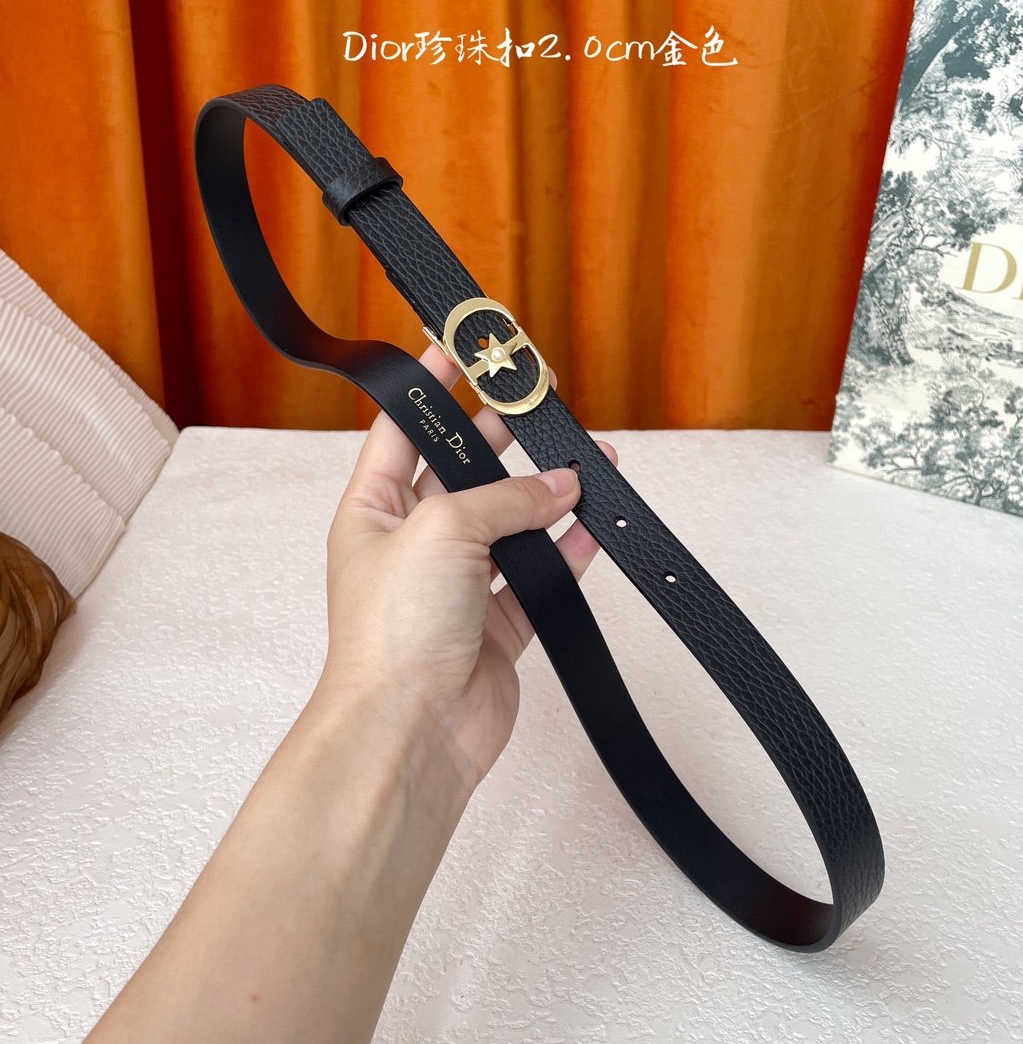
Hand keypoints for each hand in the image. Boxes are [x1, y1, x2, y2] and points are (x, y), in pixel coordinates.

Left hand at [316, 344, 616, 793]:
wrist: (411, 730)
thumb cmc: (393, 632)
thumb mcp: (445, 530)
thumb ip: (507, 499)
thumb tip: (560, 484)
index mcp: (374, 511)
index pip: (402, 431)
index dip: (429, 389)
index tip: (458, 349)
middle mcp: (413, 545)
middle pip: (463, 474)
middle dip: (500, 438)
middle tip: (540, 403)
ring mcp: (455, 587)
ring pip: (509, 525)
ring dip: (547, 496)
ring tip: (588, 462)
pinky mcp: (495, 627)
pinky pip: (537, 578)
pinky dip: (565, 553)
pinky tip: (592, 528)